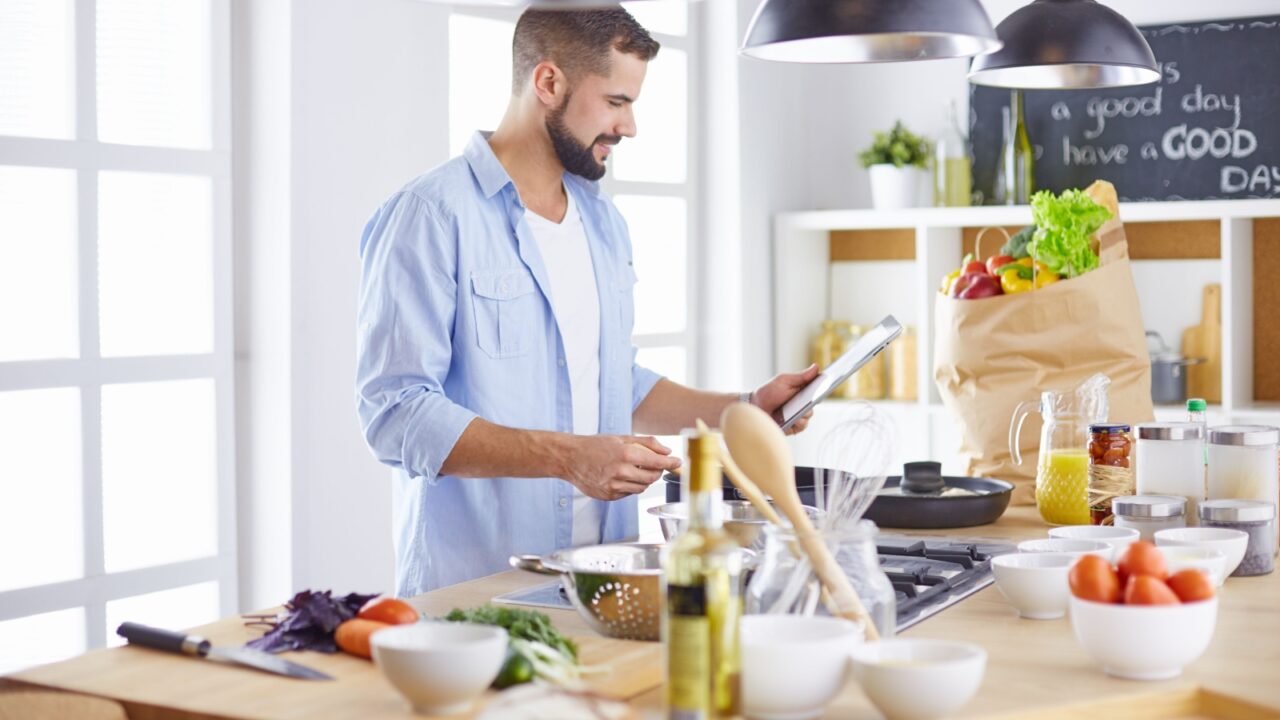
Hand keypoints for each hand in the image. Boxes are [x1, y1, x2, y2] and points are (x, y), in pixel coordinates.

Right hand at [560, 435, 681, 500]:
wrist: (570, 458)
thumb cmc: (595, 446)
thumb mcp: (621, 438)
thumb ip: (646, 443)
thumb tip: (667, 451)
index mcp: (625, 455)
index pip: (657, 462)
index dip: (671, 463)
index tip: (678, 462)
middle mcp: (620, 472)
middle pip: (652, 477)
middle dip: (658, 471)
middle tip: (656, 464)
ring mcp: (614, 486)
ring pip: (642, 487)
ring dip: (645, 479)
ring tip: (636, 469)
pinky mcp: (609, 496)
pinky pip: (629, 493)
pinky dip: (632, 485)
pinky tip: (623, 476)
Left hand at [750, 363, 819, 435]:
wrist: (755, 407)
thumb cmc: (768, 392)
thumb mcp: (784, 380)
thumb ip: (801, 376)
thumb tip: (816, 367)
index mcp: (802, 391)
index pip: (817, 389)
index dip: (824, 387)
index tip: (826, 383)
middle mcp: (802, 404)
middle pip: (815, 403)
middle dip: (812, 400)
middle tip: (809, 398)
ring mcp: (799, 415)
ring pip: (809, 415)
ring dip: (803, 412)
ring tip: (795, 410)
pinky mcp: (794, 427)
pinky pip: (801, 426)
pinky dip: (798, 422)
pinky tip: (792, 418)